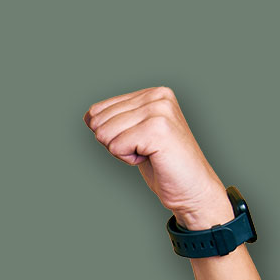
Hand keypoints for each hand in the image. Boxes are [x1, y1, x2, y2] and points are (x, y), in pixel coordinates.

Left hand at [84, 87, 227, 224]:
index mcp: (152, 92)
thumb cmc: (161, 163)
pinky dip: (128, 159)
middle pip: (99, 122)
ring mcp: (159, 110)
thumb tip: (88, 115)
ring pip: (105, 134)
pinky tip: (151, 157)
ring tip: (149, 153)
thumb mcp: (133, 134)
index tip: (137, 142)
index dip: (110, 136)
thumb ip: (113, 119)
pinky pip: (116, 147)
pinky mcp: (158, 129)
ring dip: (122, 152)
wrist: (191, 187)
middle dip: (114, 143)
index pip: (98, 110)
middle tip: (143, 150)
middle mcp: (157, 96)